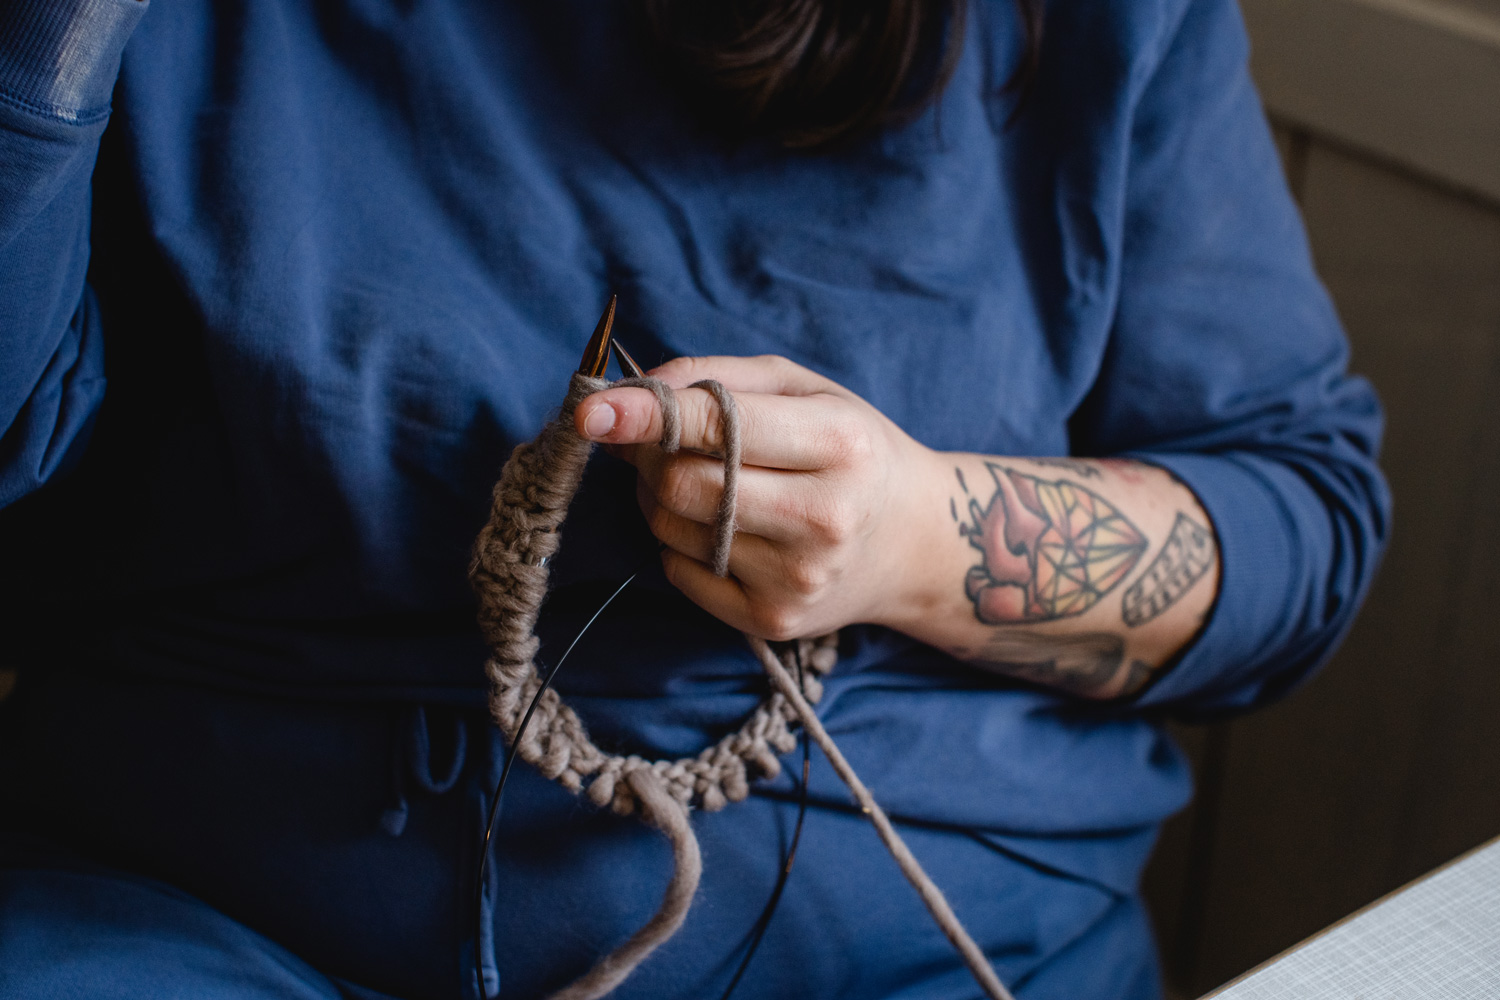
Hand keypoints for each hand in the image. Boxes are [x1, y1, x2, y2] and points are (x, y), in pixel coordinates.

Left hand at [574, 355, 943, 639]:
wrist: (914, 542)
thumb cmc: (850, 450)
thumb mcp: (805, 389)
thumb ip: (718, 376)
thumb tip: (632, 393)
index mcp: (839, 443)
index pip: (718, 428)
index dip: (646, 417)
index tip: (591, 411)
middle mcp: (824, 516)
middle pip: (683, 484)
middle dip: (652, 456)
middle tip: (663, 441)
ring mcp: (798, 577)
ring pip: (673, 528)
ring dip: (662, 497)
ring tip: (705, 483)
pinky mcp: (774, 620)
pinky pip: (679, 572)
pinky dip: (678, 542)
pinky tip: (720, 527)